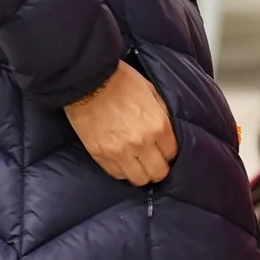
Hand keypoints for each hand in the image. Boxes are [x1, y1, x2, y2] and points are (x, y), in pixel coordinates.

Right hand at [66, 60, 178, 185]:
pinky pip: (116, 174)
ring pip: (138, 179)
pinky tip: (122, 162)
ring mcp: (120, 152)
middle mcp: (142, 143)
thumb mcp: (151, 92)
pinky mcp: (100, 155)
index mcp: (158, 126)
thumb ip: (162, 114)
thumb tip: (166, 131)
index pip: (172, 153)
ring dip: (141, 173)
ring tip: (137, 165)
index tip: (163, 150)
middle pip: (158, 172)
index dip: (168, 152)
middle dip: (158, 168)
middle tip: (153, 161)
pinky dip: (122, 171)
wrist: (88, 81)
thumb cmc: (121, 81)